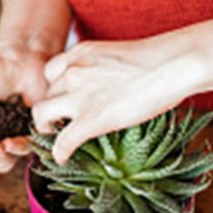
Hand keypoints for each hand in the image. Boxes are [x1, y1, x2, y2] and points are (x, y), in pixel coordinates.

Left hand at [32, 38, 199, 164]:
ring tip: (57, 136)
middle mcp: (72, 72)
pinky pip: (62, 142)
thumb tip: (110, 84)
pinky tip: (63, 158)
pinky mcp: (90, 120)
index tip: (64, 99)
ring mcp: (78, 96)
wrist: (172, 65)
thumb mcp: (118, 55)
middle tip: (60, 121)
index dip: (56, 88)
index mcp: (79, 54)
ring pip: (41, 115)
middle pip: (45, 94)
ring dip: (46, 127)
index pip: (51, 72)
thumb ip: (102, 68)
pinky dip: (59, 153)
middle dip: (51, 108)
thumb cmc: (159, 59)